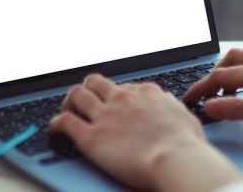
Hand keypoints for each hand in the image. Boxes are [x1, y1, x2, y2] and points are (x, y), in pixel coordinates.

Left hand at [48, 74, 242, 191]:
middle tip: (87, 103)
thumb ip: (171, 110)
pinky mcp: (91, 136)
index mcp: (146, 94)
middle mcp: (123, 99)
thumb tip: (169, 106)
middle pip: (96, 82)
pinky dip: (56, 123)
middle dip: (89, 90)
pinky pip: (65, 122)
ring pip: (76, 94)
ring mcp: (105, 116)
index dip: (118, 96)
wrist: (177, 160)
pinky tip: (55, 129)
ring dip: (70, 102)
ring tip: (68, 111)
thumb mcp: (185, 118)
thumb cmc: (187, 147)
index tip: (116, 104)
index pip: (125, 86)